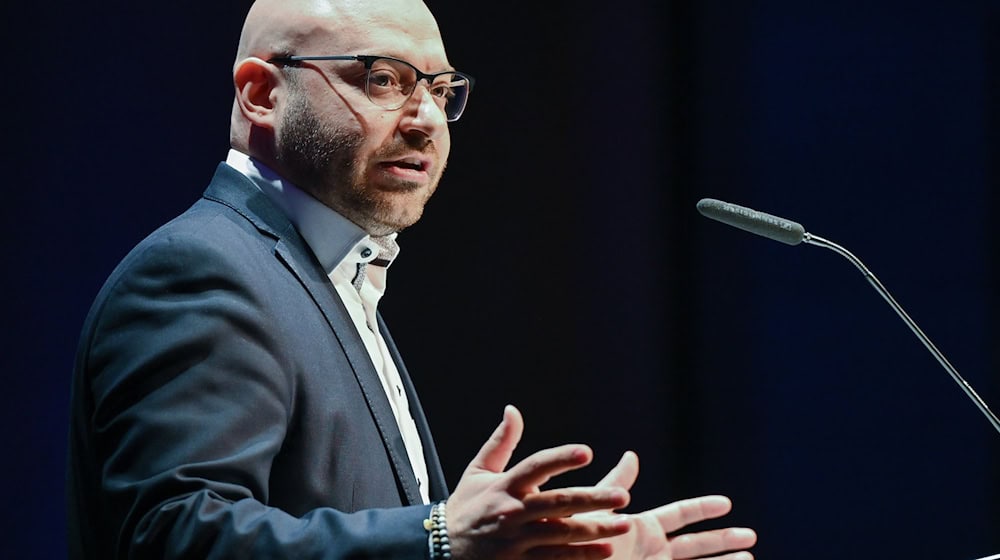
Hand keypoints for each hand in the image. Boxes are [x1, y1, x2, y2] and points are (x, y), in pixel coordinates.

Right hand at [446, 405, 633, 558]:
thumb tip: (513, 410)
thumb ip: (501, 441)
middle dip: (593, 499)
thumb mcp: (478, 471)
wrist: (440, 550)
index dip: (561, 459)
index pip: (536, 466)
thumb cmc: (466, 507)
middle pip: (558, 503)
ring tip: (625, 523)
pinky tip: (606, 550)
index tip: (587, 453)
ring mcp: (518, 540)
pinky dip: (582, 556)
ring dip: (596, 529)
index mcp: (505, 485)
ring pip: (563, 534)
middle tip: (622, 495)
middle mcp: (514, 511)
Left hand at [594, 452, 756, 559]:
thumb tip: (632, 455)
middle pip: (697, 544)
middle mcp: (653, 550)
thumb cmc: (572, 541)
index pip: (680, 515)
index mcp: (643, 528)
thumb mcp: (596, 509)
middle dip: (724, 540)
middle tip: (752, 536)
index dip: (703, 508)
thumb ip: (615, 485)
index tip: (727, 503)